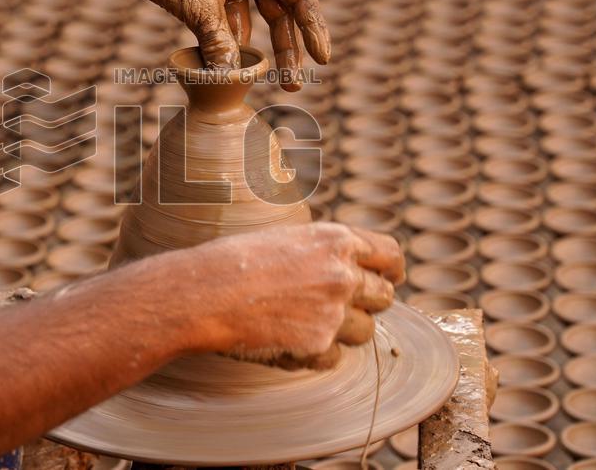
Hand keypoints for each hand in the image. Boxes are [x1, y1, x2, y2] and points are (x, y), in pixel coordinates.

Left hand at [109, 0, 329, 90]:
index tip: (323, 60)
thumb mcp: (196, 5)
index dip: (314, 29)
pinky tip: (236, 67)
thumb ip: (218, 43)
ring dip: (264, 48)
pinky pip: (235, 19)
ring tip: (274, 81)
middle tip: (294, 84)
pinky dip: (235, 41)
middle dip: (289, 47)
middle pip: (283, 10)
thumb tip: (232, 80)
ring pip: (260, 17)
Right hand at [175, 223, 403, 369]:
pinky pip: (335, 357)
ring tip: (302, 321)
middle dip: (367, 303)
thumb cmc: (234, 261)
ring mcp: (333, 312)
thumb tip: (348, 267)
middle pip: (384, 296)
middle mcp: (342, 274)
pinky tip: (286, 338)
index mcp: (335, 240)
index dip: (390, 270)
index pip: (390, 255)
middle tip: (336, 305)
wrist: (204, 293)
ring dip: (342, 330)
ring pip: (364, 331)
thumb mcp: (286, 238)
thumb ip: (324, 252)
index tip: (386, 278)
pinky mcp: (318, 345)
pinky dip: (316, 353)